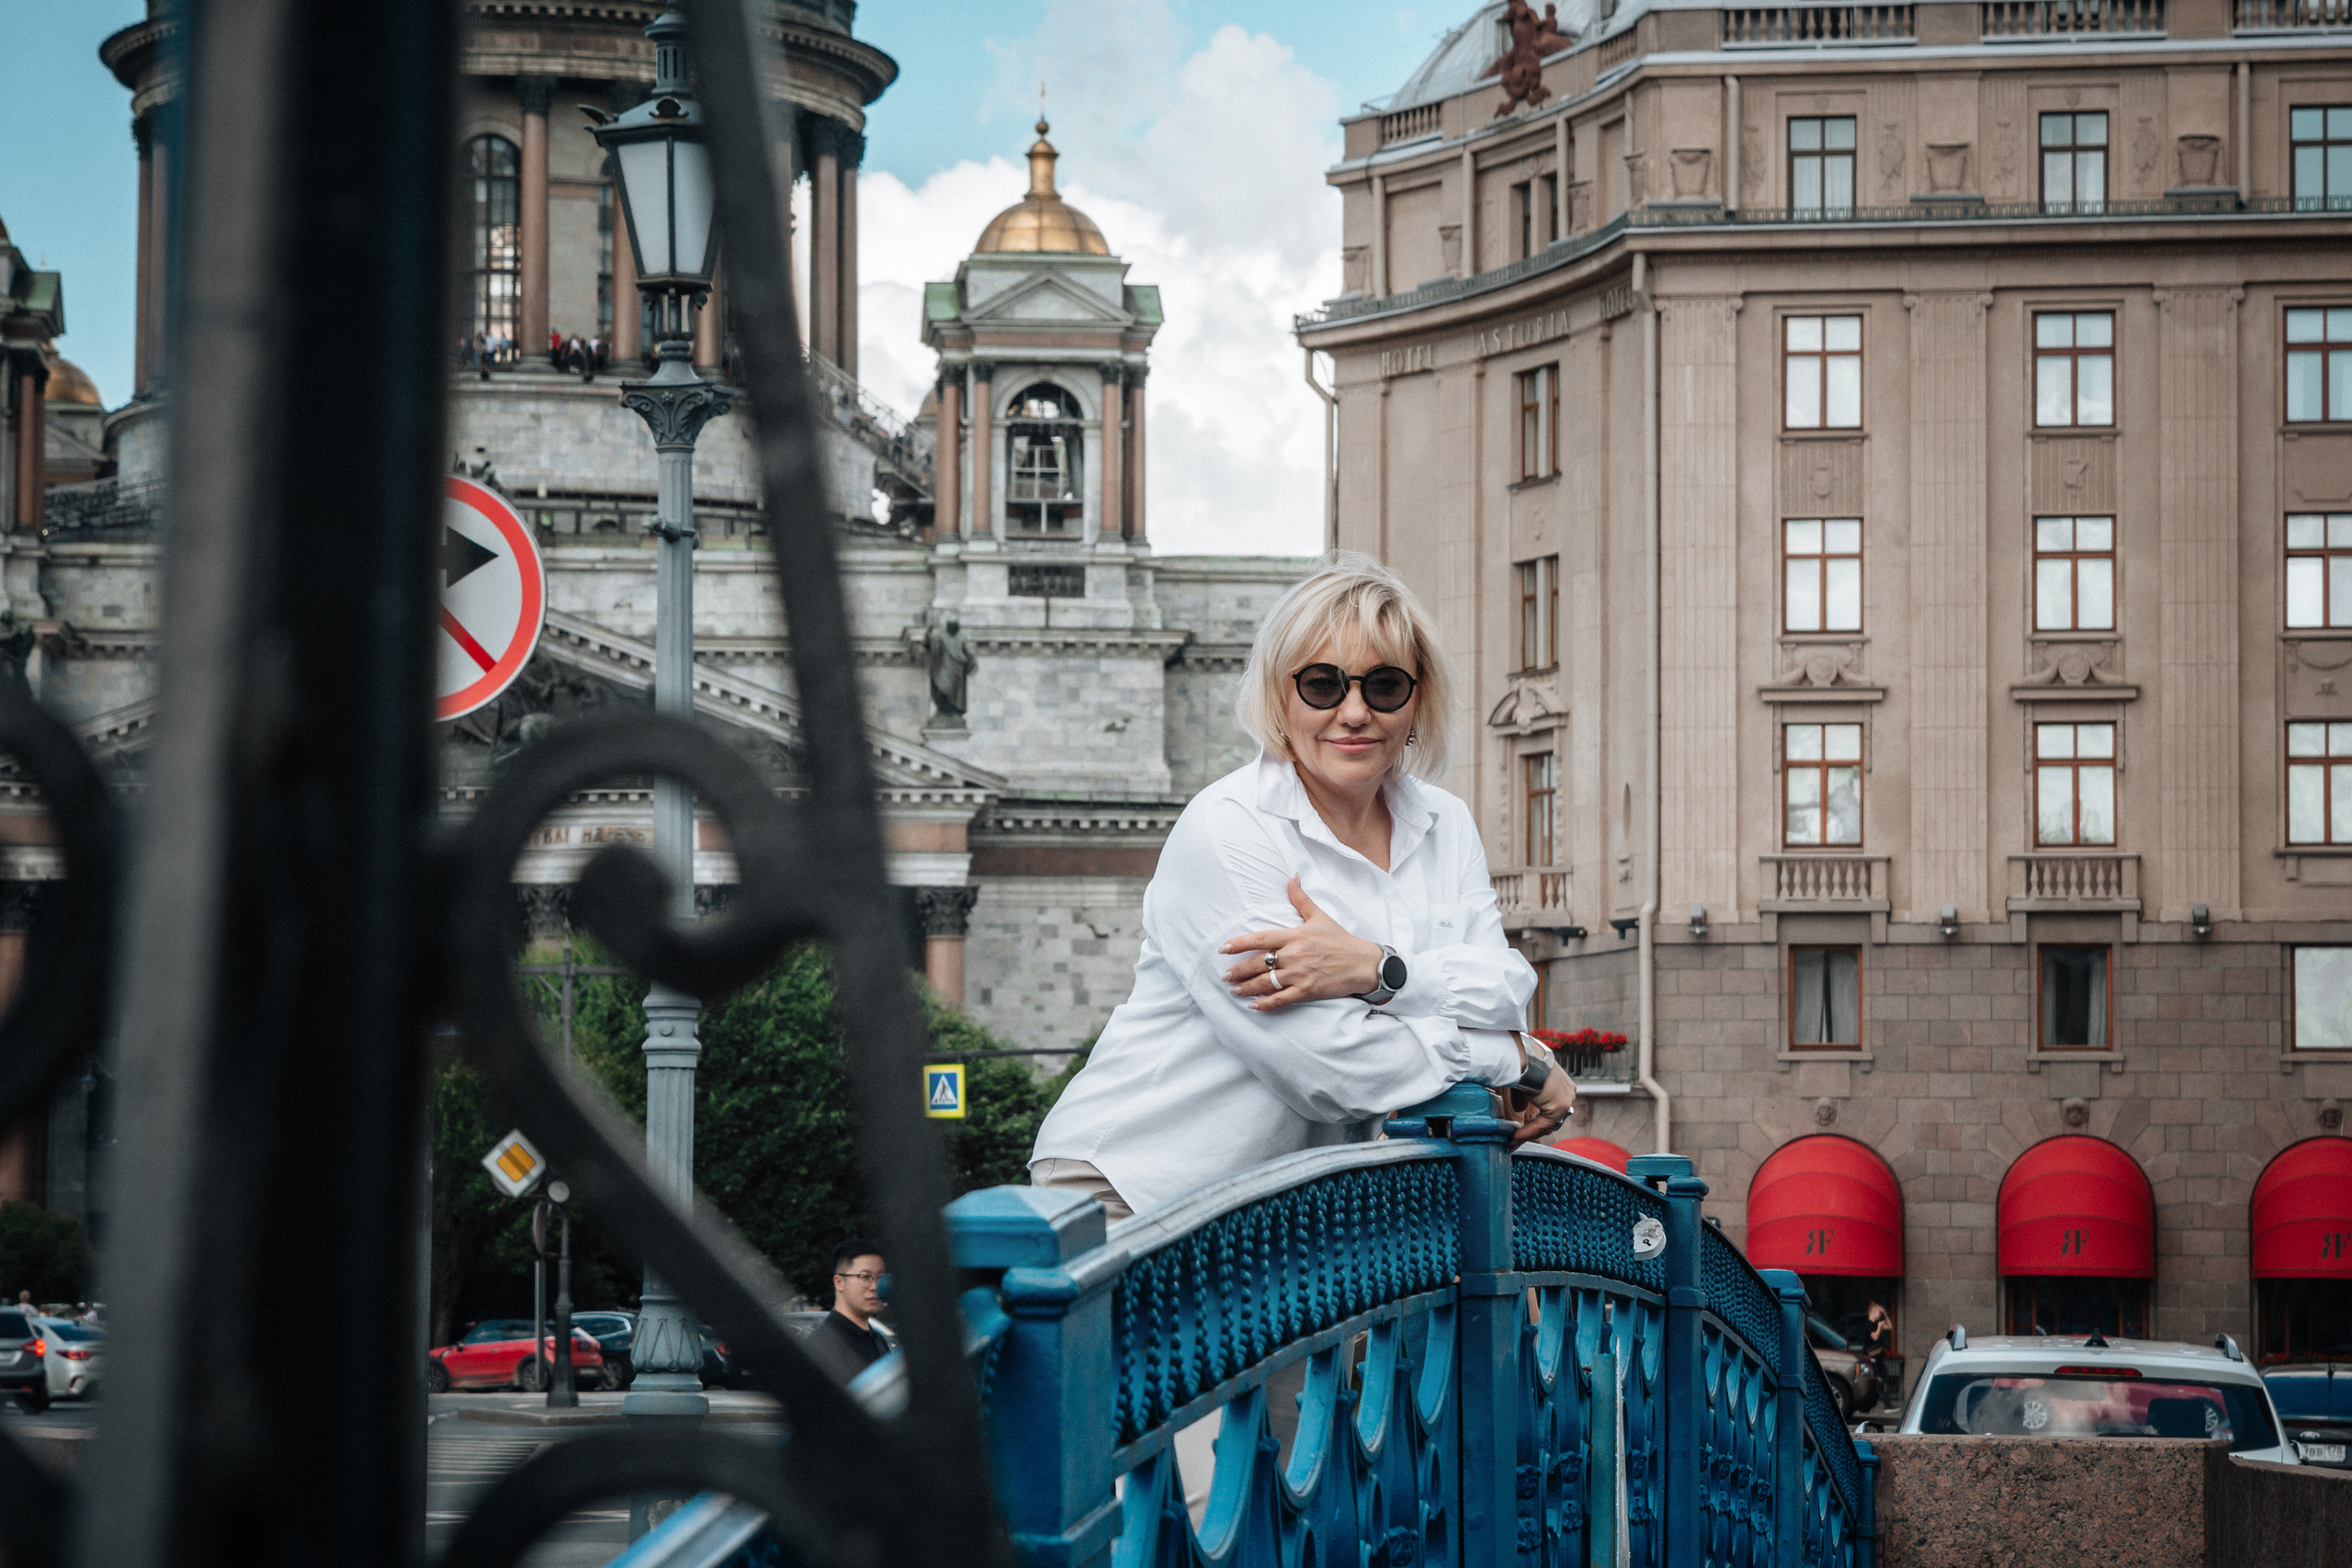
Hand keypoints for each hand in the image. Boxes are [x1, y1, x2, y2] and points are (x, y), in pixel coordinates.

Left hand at [1218, 878, 1384, 1011]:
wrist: (1363, 963)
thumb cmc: (1340, 939)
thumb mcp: (1320, 916)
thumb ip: (1301, 899)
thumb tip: (1292, 877)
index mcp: (1294, 936)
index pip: (1260, 939)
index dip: (1239, 944)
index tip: (1224, 948)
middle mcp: (1294, 956)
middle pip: (1259, 964)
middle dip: (1239, 971)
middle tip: (1225, 975)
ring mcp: (1300, 975)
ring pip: (1266, 983)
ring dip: (1247, 987)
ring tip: (1234, 990)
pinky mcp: (1307, 991)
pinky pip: (1281, 999)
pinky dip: (1266, 1004)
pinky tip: (1254, 1006)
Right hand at [1506, 1068, 1576, 1145]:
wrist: (1523, 1057)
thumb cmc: (1522, 1064)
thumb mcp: (1523, 1083)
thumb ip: (1524, 1098)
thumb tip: (1520, 1110)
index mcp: (1562, 1084)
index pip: (1551, 1110)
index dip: (1536, 1122)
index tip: (1521, 1130)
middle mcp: (1568, 1092)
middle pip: (1551, 1119)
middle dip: (1533, 1131)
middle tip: (1517, 1138)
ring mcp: (1566, 1099)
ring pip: (1547, 1124)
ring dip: (1529, 1133)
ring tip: (1514, 1140)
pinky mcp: (1560, 1107)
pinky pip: (1543, 1125)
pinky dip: (1528, 1132)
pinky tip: (1516, 1135)